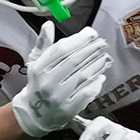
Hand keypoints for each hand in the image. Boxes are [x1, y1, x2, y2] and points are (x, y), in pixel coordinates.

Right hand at [9, 22, 112, 138]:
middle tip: (102, 43)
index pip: (61, 50)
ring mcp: (58, 97)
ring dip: (97, 64)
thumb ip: (43, 43)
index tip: (91, 33)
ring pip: (82, 76)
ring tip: (105, 56)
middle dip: (91, 50)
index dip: (78, 40)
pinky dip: (95, 83)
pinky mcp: (68, 109)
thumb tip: (48, 25)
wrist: (35, 113)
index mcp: (38, 67)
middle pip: (74, 61)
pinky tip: (101, 76)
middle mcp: (47, 82)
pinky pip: (86, 93)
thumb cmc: (38, 83)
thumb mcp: (35, 62)